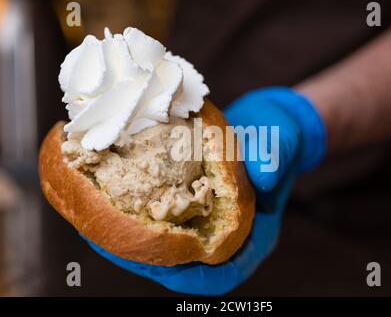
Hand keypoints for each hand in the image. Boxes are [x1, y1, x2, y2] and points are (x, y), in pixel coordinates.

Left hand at [85, 87, 325, 294]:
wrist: (272, 122)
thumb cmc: (282, 135)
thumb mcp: (283, 141)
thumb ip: (275, 157)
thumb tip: (262, 174)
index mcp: (253, 234)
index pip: (219, 274)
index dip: (186, 275)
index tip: (150, 261)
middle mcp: (226, 234)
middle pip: (184, 266)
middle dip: (145, 257)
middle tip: (106, 237)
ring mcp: (208, 220)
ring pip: (169, 245)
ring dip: (136, 237)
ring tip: (100, 217)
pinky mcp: (193, 203)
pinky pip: (165, 218)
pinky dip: (140, 212)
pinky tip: (117, 195)